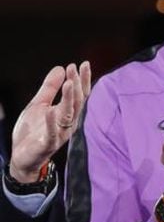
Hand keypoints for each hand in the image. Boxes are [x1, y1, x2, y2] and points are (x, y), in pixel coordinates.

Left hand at [10, 62, 91, 182]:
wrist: (22, 157)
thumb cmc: (33, 131)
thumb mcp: (38, 105)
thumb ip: (49, 88)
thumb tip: (60, 68)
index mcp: (67, 112)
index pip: (80, 94)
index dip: (83, 79)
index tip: (83, 64)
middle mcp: (67, 123)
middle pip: (77, 102)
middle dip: (77, 85)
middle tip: (75, 69)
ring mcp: (59, 134)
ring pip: (68, 115)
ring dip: (70, 99)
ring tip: (69, 83)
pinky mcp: (48, 144)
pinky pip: (52, 133)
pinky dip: (51, 123)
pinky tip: (50, 110)